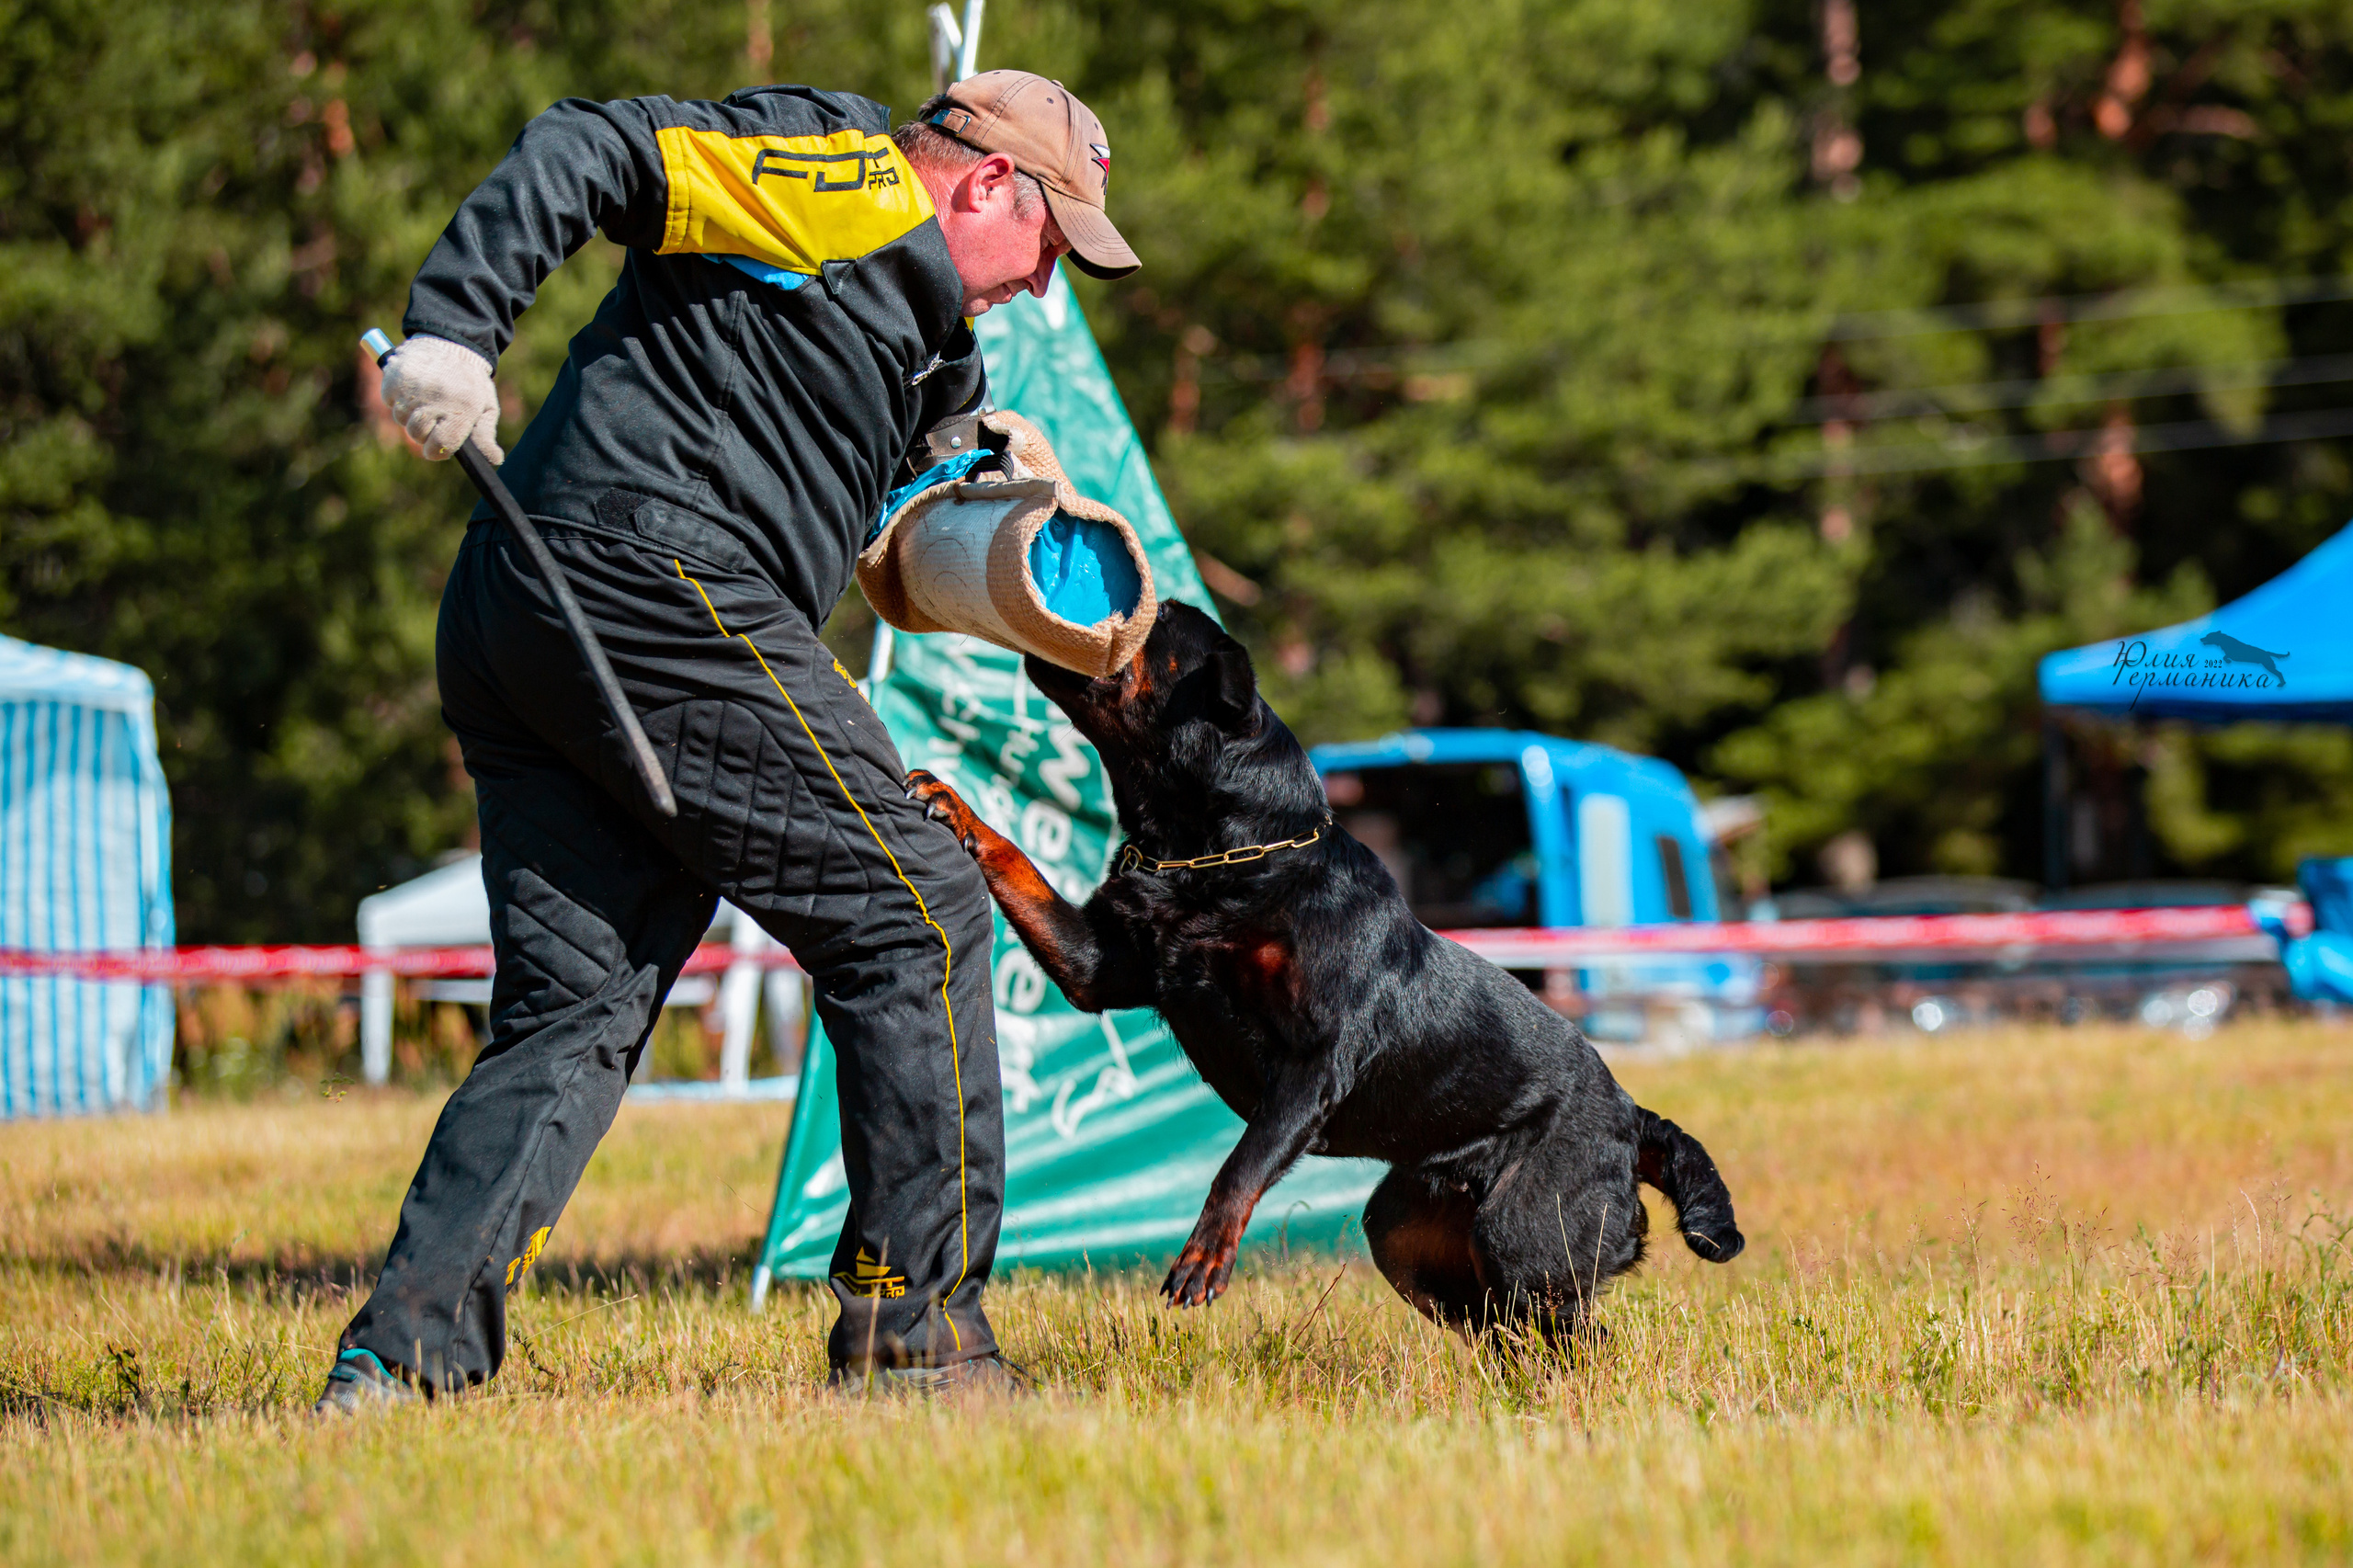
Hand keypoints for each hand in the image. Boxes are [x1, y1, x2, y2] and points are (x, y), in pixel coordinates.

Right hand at [381, 335, 502, 462]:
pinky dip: (398, 398)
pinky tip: (413, 387)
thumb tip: (495, 460)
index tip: (438, 446)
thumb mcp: (485, 406)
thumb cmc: (470, 381)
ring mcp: (413, 387)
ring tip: (425, 397)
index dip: (437, 451)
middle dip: (424, 431)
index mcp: (462, 408)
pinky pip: (389, 401)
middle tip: (434, 415)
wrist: (451, 342)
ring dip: (410, 414)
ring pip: (401, 419)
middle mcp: (436, 398)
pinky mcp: (394, 377)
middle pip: (417, 434)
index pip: (441, 446)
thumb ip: (485, 436)